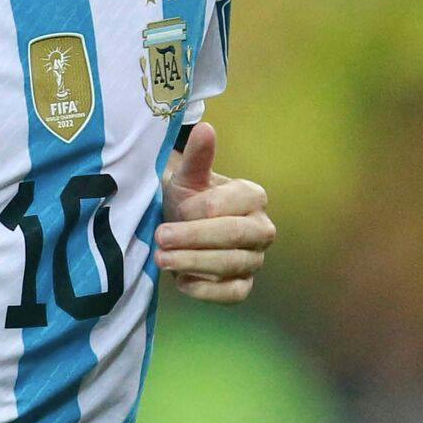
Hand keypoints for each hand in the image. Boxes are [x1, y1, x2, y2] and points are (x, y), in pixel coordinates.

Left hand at [154, 122, 275, 302]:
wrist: (183, 228)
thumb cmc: (188, 199)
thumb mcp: (188, 177)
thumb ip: (197, 157)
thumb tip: (205, 128)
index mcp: (253, 196)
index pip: (226, 206)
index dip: (197, 211)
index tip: (175, 208)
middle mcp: (262, 229)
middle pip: (233, 236)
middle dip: (193, 238)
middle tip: (160, 238)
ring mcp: (255, 259)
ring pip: (231, 265)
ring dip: (192, 263)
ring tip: (161, 259)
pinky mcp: (244, 286)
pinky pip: (233, 294)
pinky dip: (207, 290)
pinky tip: (181, 282)